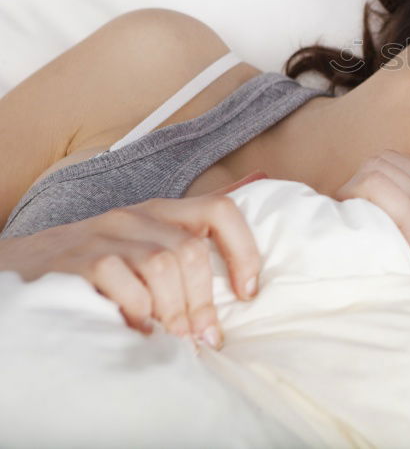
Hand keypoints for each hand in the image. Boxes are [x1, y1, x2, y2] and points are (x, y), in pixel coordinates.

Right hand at [0, 171, 266, 347]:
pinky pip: (121, 281)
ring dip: (172, 309)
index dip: (243, 250)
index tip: (247, 292)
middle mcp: (137, 215)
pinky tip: (136, 328)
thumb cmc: (99, 263)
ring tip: (171, 336)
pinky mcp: (79, 258)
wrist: (26, 266)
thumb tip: (238, 278)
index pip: (220, 209)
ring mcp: (106, 234)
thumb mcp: (146, 247)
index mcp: (163, 211)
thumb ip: (186, 253)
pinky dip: (136, 310)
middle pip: (191, 251)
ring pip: (162, 265)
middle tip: (202, 336)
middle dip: (202, 301)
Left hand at [331, 150, 409, 354]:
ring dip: (350, 193)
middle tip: (347, 221)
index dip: (382, 184)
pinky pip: (371, 187)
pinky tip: (346, 228)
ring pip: (375, 168)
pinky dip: (349, 200)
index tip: (367, 211)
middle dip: (361, 186)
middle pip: (387, 162)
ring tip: (342, 227)